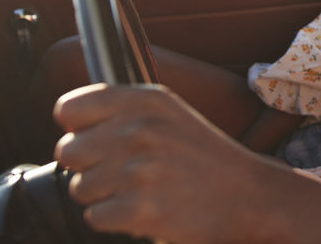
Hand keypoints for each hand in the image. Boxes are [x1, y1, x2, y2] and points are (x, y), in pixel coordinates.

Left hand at [53, 84, 283, 242]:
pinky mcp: (140, 209)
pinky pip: (95, 217)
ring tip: (142, 190)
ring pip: (79, 187)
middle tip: (125, 172)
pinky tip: (146, 209)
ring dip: (105, 195)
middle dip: (90, 166)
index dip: (79, 129)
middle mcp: (139, 129)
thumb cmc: (208, 158)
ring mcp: (139, 170)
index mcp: (145, 100)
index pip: (69, 109)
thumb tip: (71, 123)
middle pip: (68, 151)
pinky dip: (116, 220)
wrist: (252, 196)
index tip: (96, 140)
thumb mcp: (172, 114)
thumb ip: (124, 111)